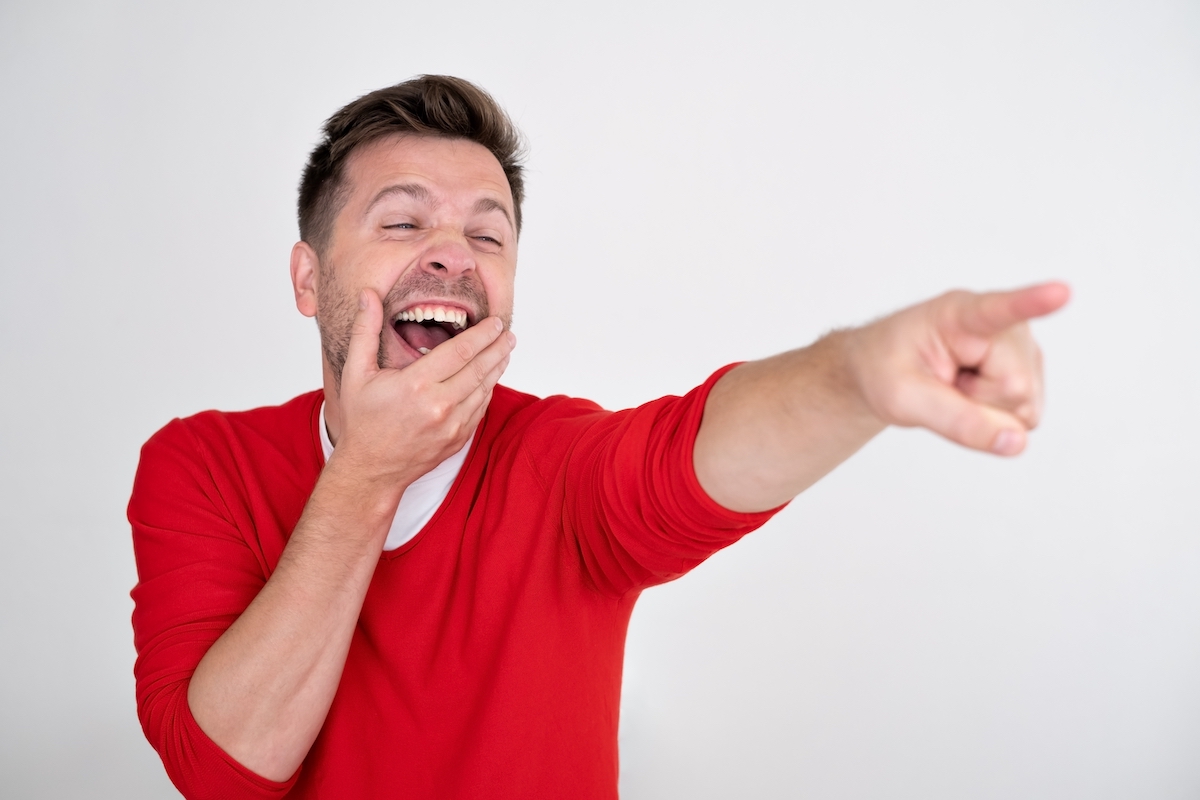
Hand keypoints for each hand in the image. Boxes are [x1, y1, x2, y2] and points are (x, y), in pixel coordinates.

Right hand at [334, 289, 514, 487]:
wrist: (371, 469)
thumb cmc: (362, 421)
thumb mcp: (356, 373)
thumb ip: (365, 330)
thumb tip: (368, 295)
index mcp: (416, 385)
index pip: (460, 351)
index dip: (482, 334)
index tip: (495, 322)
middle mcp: (438, 405)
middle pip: (479, 368)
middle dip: (498, 347)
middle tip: (509, 332)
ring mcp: (452, 425)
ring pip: (484, 389)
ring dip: (498, 367)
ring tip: (506, 350)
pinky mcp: (459, 438)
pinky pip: (480, 408)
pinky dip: (488, 390)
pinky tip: (491, 377)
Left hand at [847, 282, 1069, 454]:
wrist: (880, 369)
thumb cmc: (885, 370)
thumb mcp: (902, 399)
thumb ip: (957, 421)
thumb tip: (1017, 442)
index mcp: (959, 313)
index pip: (999, 309)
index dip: (1032, 303)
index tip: (1061, 292)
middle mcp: (1002, 325)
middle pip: (1016, 386)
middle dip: (979, 404)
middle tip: (943, 386)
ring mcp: (1020, 347)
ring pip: (1026, 405)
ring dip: (987, 412)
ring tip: (954, 387)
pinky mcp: (1028, 370)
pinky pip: (1027, 415)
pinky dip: (995, 418)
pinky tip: (972, 395)